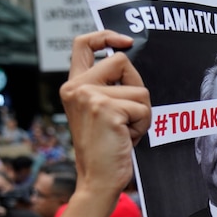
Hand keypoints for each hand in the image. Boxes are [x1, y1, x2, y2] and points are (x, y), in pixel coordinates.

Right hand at [60, 31, 151, 197]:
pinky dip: (143, 125)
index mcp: (73, 85)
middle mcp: (76, 87)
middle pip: (122, 62)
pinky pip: (143, 107)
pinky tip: (126, 139)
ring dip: (141, 113)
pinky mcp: (107, 109)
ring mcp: (89, 96)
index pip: (83, 43)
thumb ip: (107, 87)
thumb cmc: (106, 148)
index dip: (105, 35)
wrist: (97, 180)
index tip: (125, 42)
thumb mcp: (101, 111)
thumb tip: (128, 58)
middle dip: (136, 88)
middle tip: (128, 116)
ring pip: (139, 89)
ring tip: (124, 132)